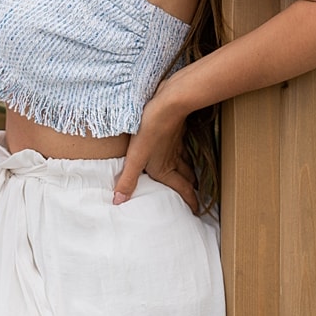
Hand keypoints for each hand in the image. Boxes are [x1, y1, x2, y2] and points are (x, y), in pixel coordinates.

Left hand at [113, 93, 197, 213]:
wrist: (167, 104)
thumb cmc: (150, 130)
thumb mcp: (136, 156)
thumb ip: (128, 179)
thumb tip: (118, 202)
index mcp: (165, 169)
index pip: (183, 189)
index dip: (191, 201)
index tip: (196, 211)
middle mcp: (174, 159)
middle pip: (188, 177)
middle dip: (191, 188)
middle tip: (194, 195)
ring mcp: (177, 145)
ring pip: (187, 162)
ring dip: (189, 172)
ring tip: (190, 178)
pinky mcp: (177, 131)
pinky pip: (182, 147)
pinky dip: (183, 153)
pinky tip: (178, 149)